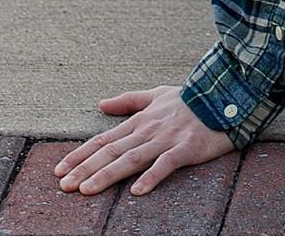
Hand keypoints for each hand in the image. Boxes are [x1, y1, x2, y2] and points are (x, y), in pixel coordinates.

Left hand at [56, 86, 234, 195]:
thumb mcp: (156, 95)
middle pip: (110, 152)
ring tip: (87, 190)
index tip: (60, 170)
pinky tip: (136, 191)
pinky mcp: (186, 148)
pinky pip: (166, 164)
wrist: (224, 96)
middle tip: (64, 186)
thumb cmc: (190, 100)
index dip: (80, 155)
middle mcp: (148, 130)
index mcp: (139, 120)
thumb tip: (101, 104)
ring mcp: (166, 139)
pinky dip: (151, 176)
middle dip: (84, 169)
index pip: (103, 140)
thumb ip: (128, 101)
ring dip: (107, 175)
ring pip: (131, 159)